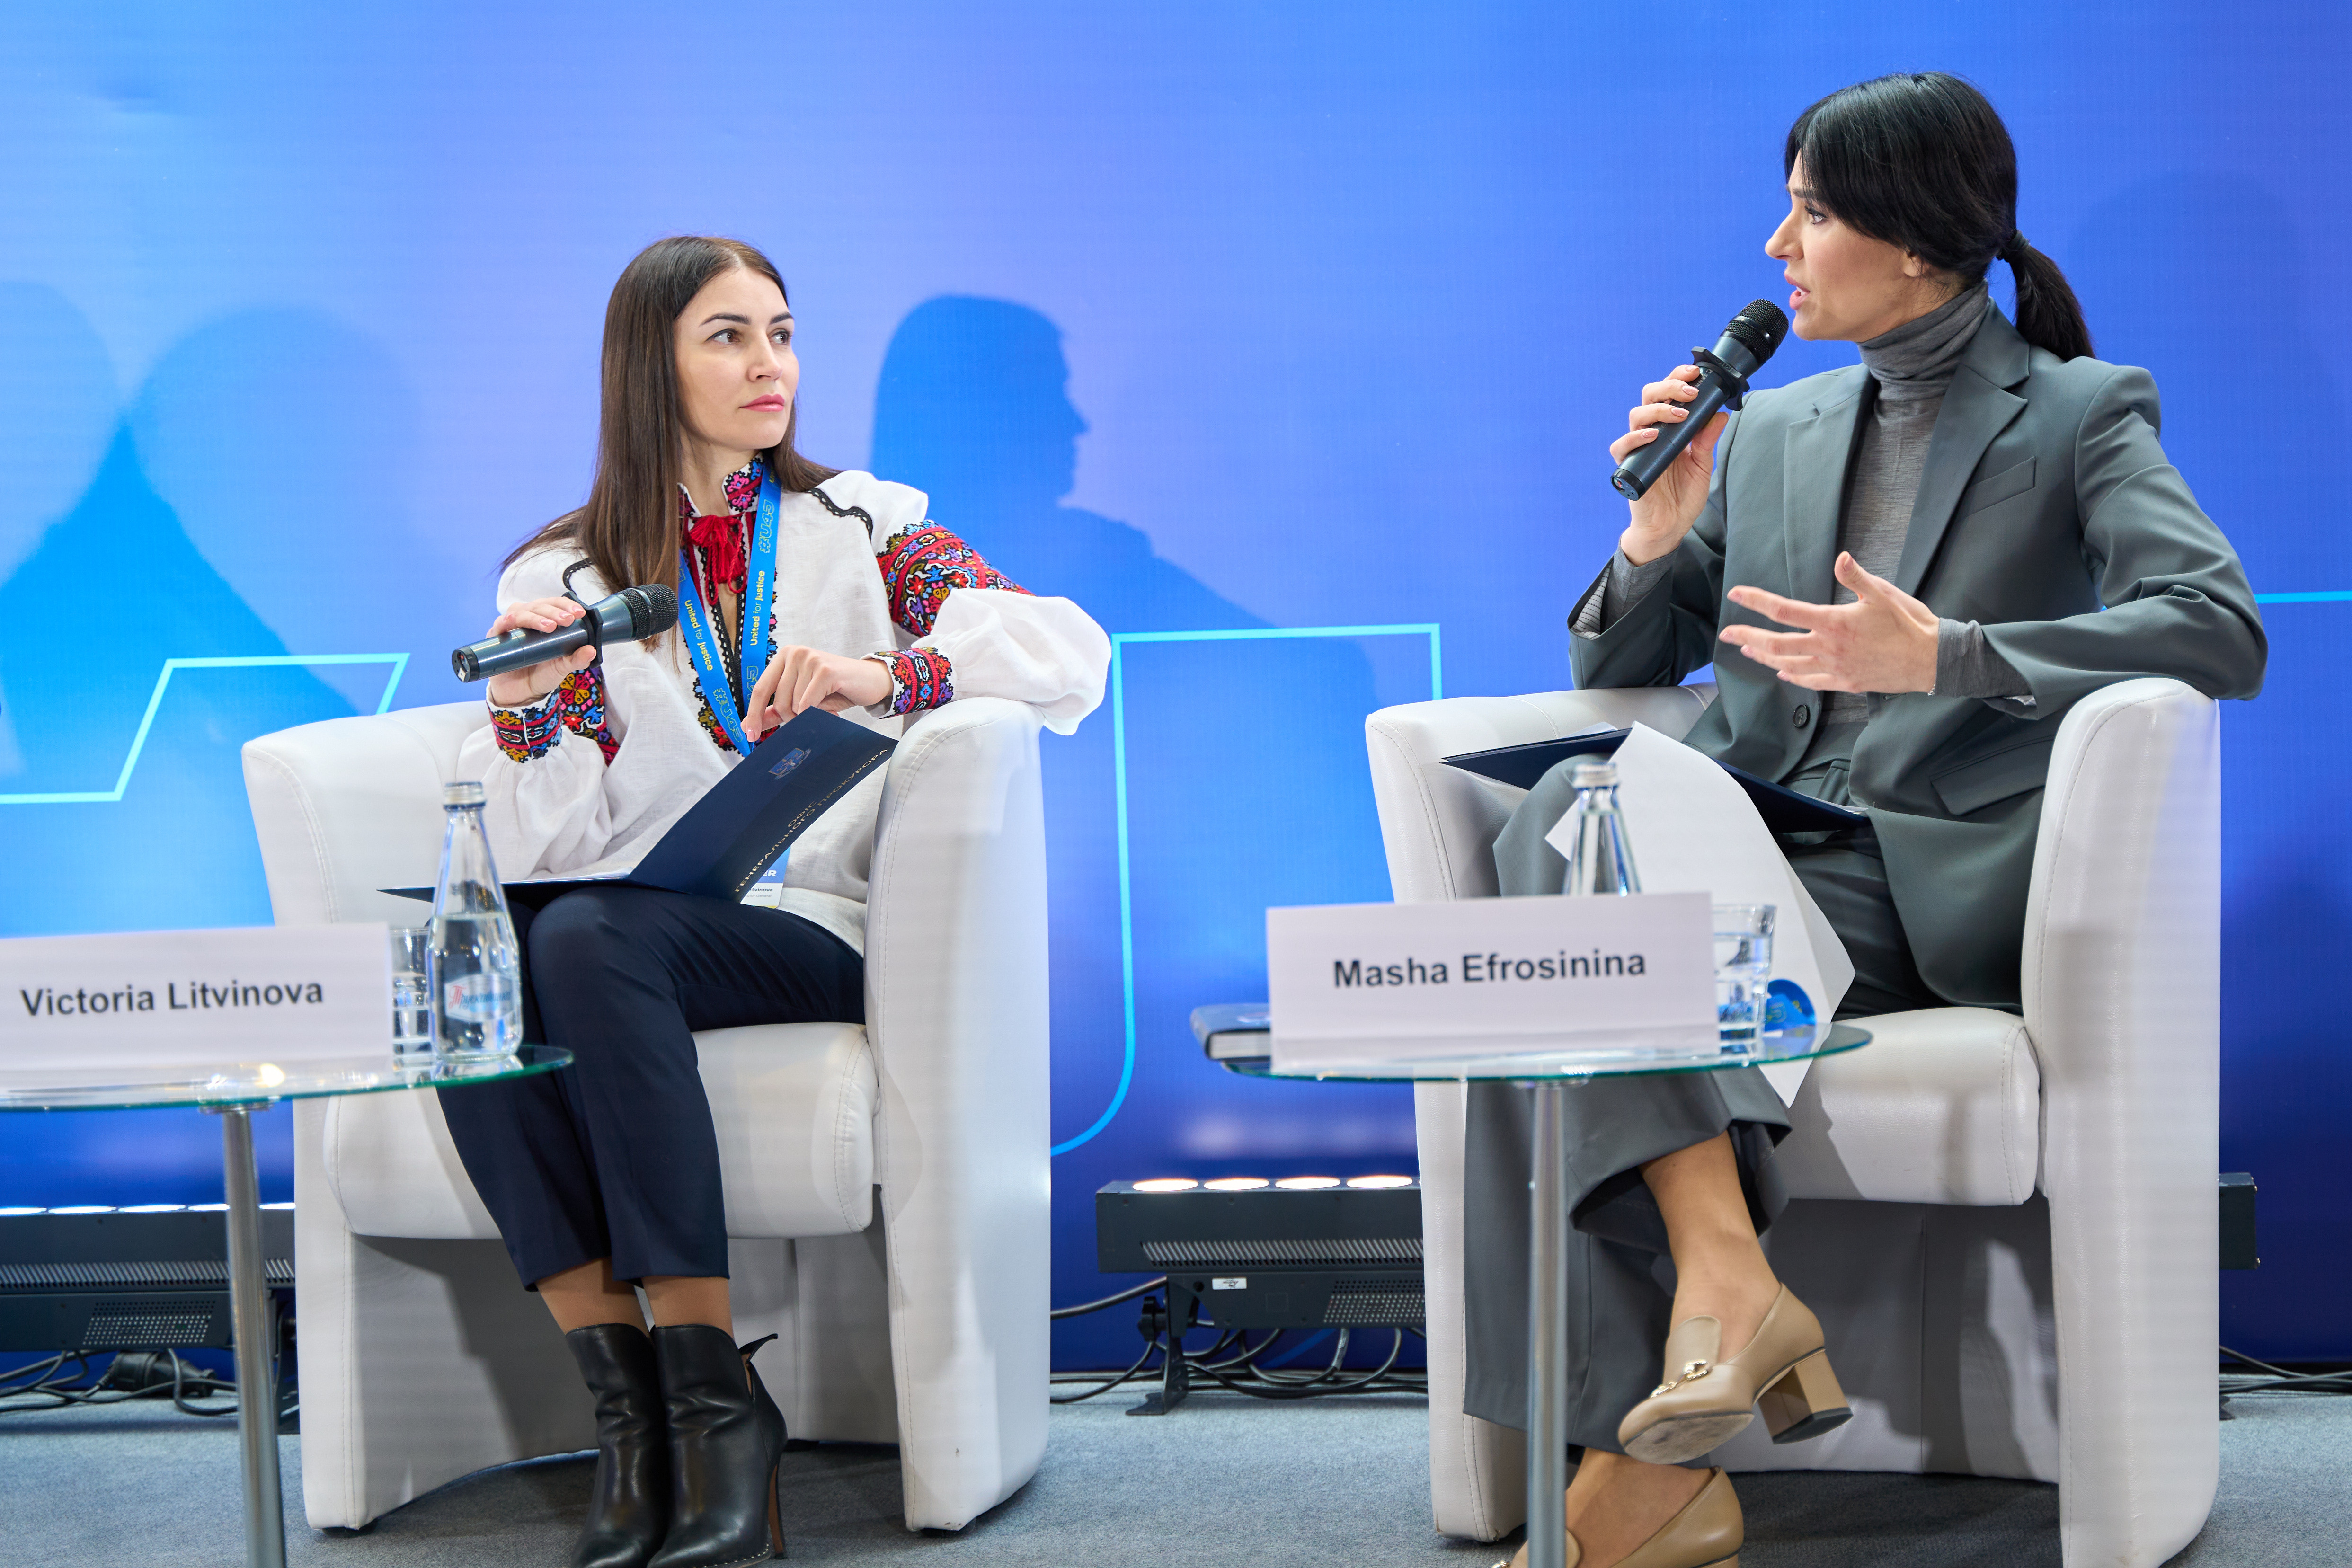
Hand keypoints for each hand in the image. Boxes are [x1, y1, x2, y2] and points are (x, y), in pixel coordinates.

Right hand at [483, 597, 598, 707]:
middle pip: (539, 605)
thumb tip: (591, 650)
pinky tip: (513, 622)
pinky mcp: (497, 637)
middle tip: (567, 620)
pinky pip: (499, 624)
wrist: (522, 693)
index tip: (579, 613)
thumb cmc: (542, 673)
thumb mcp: (562, 667)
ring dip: (535, 617)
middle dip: (554, 612)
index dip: (566, 605)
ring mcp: (512, 627)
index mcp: (546, 620)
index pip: (555, 604)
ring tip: (549, 627)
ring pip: (521, 612)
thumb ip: (576, 659)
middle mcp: (528, 619)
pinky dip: (506, 621)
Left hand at [743, 646, 893, 738]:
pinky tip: (830, 709)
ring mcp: (810, 659)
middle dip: (792, 718)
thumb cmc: (835, 689)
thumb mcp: (801, 699)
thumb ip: (775, 710)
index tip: (749, 734)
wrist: (870, 681)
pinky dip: (816, 713)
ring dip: (808, 716)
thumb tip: (748, 726)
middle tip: (809, 716)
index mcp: (784, 657)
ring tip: (824, 708)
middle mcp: (794, 653)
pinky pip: (808, 704)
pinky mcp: (826, 670)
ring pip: (794, 705)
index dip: (754, 714)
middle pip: (778, 701)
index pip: (760, 689)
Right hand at [1611, 363, 1728, 564]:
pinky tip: (1652, 435)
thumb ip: (1707, 440)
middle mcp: (1652, 432)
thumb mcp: (1703, 465)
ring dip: (1659, 410)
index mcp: (1670, 427)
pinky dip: (1635, 437)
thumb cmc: (1683, 496)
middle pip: (1650, 396)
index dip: (1678, 378)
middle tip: (1690, 393)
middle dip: (1669, 387)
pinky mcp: (1628, 465)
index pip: (1668, 393)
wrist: (1669, 527)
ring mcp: (1638, 448)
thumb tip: (1720, 414)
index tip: (1695, 372)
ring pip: (1637, 414)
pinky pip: (1622, 445)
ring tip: (1680, 415)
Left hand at [1717, 553, 1939, 693]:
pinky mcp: (1845, 682)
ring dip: (1764, 656)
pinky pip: (1811, 682)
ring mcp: (1835, 668)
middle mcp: (1828, 648)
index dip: (1757, 601)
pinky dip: (1792, 677)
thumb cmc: (1909, 624)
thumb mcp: (1883, 594)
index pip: (1785, 611)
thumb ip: (1856, 577)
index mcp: (1834, 622)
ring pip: (1788, 665)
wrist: (1932, 660)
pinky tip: (1781, 673)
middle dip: (1748, 636)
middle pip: (1777, 643)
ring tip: (1747, 649)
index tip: (1736, 594)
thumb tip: (1841, 557)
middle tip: (1727, 633)